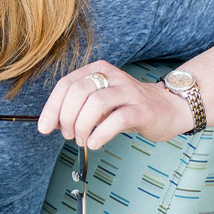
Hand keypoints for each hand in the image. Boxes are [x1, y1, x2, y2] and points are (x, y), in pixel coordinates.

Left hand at [37, 60, 192, 148]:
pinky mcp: (143, 109)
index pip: (66, 84)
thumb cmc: (128, 107)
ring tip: (83, 140)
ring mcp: (129, 91)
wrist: (169, 109)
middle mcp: (112, 76)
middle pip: (78, 92)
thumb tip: (51, 123)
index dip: (52, 107)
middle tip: (69, 134)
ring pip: (95, 104)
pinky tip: (95, 143)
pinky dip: (100, 134)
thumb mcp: (100, 103)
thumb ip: (77, 108)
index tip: (44, 128)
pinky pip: (117, 119)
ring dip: (82, 126)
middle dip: (66, 117)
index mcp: (98, 71)